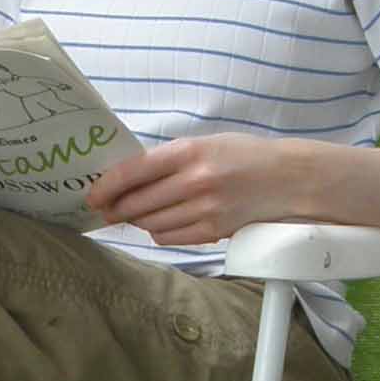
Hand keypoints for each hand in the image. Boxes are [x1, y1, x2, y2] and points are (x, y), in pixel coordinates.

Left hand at [85, 134, 297, 246]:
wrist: (287, 178)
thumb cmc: (243, 156)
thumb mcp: (205, 143)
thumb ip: (168, 159)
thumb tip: (126, 179)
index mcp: (189, 151)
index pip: (133, 171)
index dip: (106, 186)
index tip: (92, 195)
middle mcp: (196, 181)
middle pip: (137, 203)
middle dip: (117, 208)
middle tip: (108, 209)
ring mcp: (206, 209)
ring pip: (150, 223)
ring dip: (137, 221)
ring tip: (137, 214)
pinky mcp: (214, 231)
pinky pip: (169, 237)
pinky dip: (158, 232)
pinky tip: (161, 224)